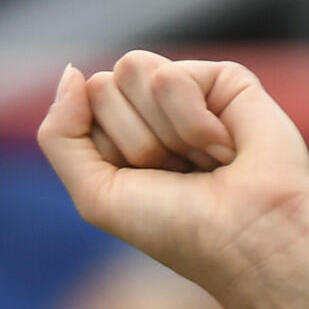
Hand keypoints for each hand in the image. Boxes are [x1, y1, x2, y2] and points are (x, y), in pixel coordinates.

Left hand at [36, 54, 308, 298]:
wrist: (247, 237)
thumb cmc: (176, 226)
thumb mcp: (96, 193)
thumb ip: (61, 134)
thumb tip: (72, 71)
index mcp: (115, 137)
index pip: (77, 107)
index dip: (105, 151)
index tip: (144, 183)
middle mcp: (148, 110)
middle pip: (101, 86)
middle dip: (132, 140)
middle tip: (175, 173)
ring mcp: (186, 90)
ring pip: (132, 71)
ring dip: (162, 132)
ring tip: (201, 159)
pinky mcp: (224, 78)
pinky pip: (171, 77)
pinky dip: (192, 122)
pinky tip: (225, 146)